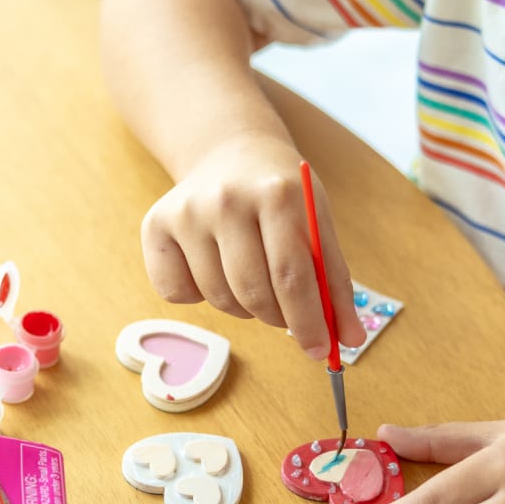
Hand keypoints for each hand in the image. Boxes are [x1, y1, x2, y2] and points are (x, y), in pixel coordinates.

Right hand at [141, 131, 365, 356]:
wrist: (231, 152)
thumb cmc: (281, 197)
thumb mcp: (317, 223)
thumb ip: (333, 282)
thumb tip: (348, 341)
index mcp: (277, 194)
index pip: (293, 276)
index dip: (308, 322)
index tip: (320, 351)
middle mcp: (226, 200)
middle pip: (253, 292)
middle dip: (277, 318)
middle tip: (286, 316)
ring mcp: (186, 212)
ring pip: (218, 298)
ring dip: (243, 308)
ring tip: (253, 280)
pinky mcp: (155, 225)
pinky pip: (177, 294)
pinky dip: (199, 298)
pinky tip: (213, 268)